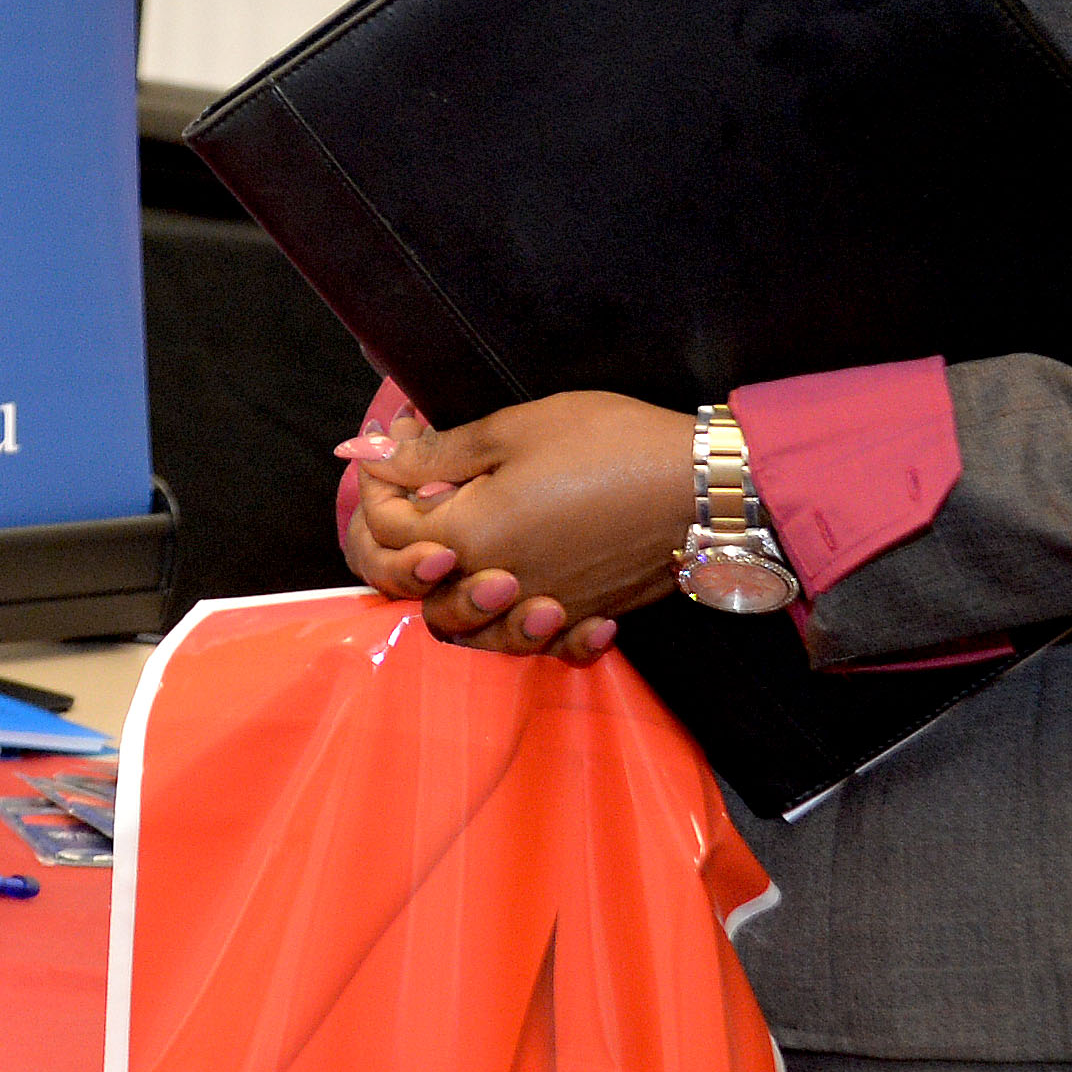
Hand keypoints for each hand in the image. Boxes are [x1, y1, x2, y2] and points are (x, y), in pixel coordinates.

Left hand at [354, 391, 695, 658]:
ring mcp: (544, 607)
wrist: (703, 486)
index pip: (388, 529)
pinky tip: (538, 592)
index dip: (382, 484)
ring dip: (460, 594)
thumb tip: (368, 453)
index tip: (402, 446)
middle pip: (420, 591)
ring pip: (473, 630)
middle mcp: (499, 585)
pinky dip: (531, 627)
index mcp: (469, 534)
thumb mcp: (513, 429)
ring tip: (479, 548)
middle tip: (433, 492)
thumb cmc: (610, 445)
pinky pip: (541, 642)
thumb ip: (434, 451)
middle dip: (408, 543)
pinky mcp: (585, 614)